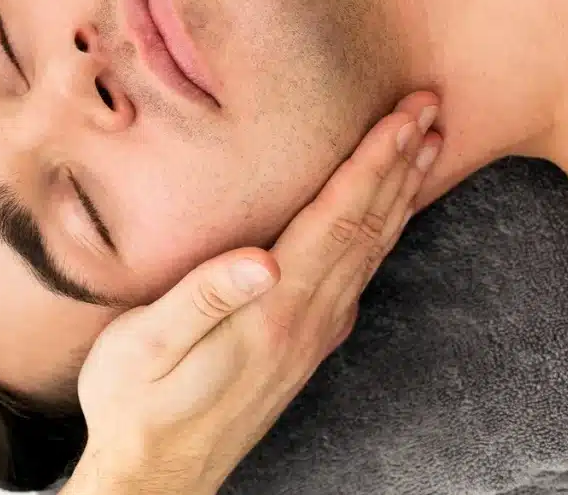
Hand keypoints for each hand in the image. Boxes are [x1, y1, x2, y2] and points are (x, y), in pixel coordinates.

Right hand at [66, 93, 441, 494]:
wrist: (157, 477)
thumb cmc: (136, 404)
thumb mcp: (146, 347)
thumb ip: (202, 299)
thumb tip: (261, 258)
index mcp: (270, 310)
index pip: (335, 221)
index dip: (372, 164)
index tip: (404, 117)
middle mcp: (304, 322)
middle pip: (366, 230)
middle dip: (401, 165)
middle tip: (430, 110)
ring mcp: (310, 339)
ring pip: (370, 255)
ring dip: (400, 197)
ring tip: (425, 152)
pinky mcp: (303, 350)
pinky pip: (359, 280)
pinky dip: (381, 238)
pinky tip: (385, 223)